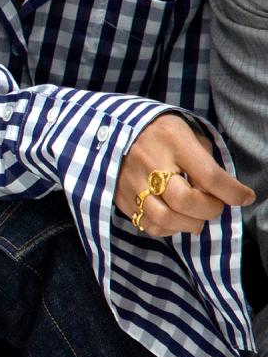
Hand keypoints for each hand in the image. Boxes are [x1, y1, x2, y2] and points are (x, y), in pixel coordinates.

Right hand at [115, 114, 255, 236]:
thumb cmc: (161, 133)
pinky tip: (175, 218)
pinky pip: (148, 224)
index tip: (245, 197)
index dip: (232, 192)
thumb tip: (220, 194)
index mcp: (172, 141)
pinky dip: (168, 228)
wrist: (113, 128)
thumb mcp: (188, 135)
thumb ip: (205, 161)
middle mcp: (149, 162)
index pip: (209, 175)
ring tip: (195, 216)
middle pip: (185, 200)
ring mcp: (131, 182)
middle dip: (209, 210)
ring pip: (164, 218)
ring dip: (189, 223)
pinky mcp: (121, 197)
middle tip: (214, 205)